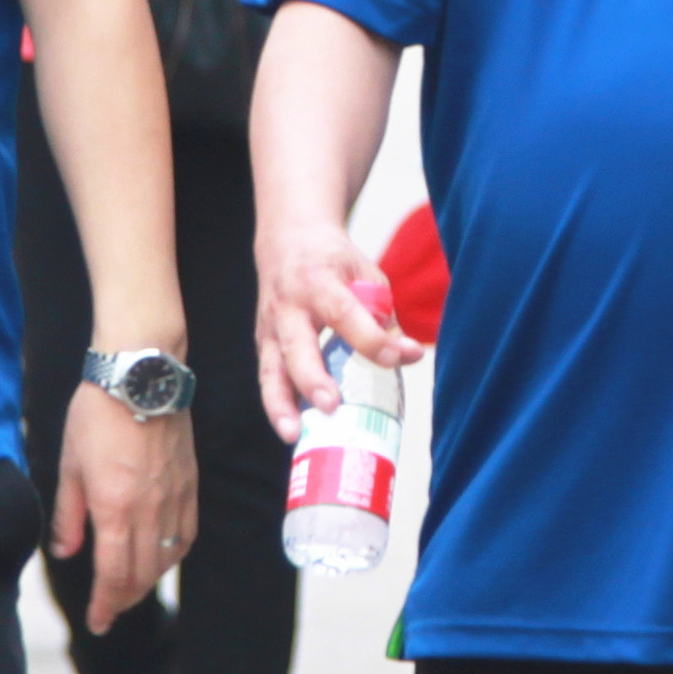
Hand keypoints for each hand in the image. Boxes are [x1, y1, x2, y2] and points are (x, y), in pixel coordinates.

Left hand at [54, 385, 199, 627]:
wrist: (141, 376)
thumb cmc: (97, 415)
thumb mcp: (70, 466)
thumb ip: (69, 515)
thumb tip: (65, 552)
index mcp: (114, 509)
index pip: (113, 576)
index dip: (105, 605)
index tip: (97, 622)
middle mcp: (149, 511)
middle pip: (142, 575)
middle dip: (124, 599)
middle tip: (110, 610)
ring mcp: (174, 499)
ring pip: (166, 559)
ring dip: (148, 580)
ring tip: (131, 586)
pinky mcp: (190, 485)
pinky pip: (186, 534)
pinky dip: (172, 554)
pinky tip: (161, 555)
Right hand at [254, 220, 422, 439]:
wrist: (288, 238)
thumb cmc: (333, 261)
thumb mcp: (365, 276)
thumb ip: (384, 317)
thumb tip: (409, 356)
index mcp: (319, 281)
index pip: (345, 312)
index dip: (370, 338)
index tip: (396, 358)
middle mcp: (288, 305)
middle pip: (297, 346)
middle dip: (313, 378)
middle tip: (332, 406)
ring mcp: (270, 327)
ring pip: (271, 370)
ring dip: (281, 404)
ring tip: (294, 434)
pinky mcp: (264, 344)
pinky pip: (269, 379)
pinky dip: (279, 406)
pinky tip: (293, 431)